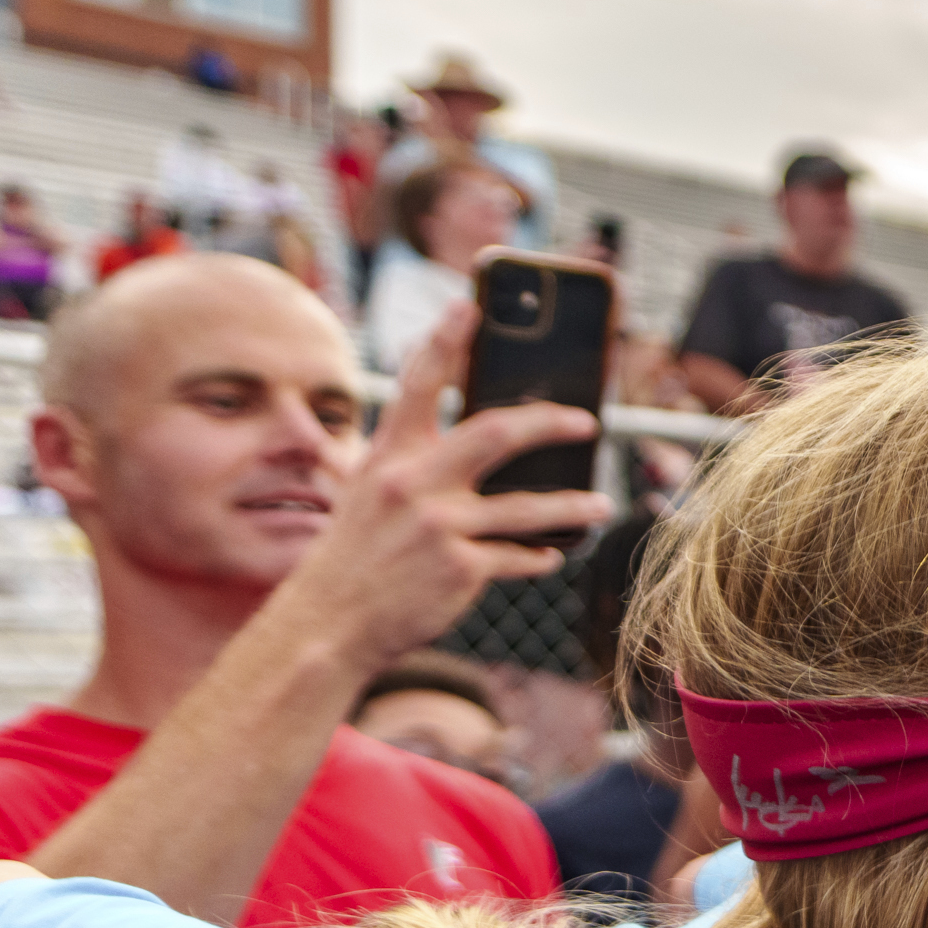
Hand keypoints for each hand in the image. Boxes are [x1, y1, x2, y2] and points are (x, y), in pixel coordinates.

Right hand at [277, 301, 608, 672]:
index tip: (472, 304)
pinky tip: (553, 554)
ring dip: (572, 506)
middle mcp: (413, 483)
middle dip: (550, 422)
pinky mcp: (459, 569)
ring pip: (527, 507)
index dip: (446, 340)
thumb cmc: (356, 552)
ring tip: (600, 505)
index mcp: (389, 456)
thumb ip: (413, 460)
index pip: (418, 382)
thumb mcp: (368, 493)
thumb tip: (481, 436)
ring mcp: (438, 527)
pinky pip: (518, 557)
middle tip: (589, 421)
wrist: (327, 623)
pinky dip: (539, 556)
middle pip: (496, 433)